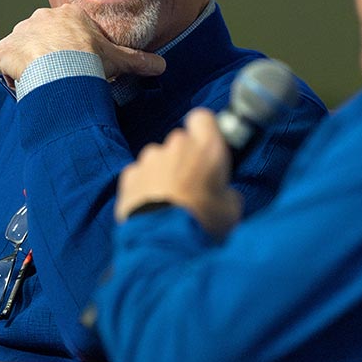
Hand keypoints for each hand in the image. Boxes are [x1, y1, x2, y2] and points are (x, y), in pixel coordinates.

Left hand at [0, 3, 164, 81]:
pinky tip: (28, 83)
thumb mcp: (119, 59)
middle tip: (60, 75)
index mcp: (69, 16)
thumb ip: (139, 61)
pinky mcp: (6, 47)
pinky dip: (14, 72)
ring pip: (25, 48)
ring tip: (46, 81)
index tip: (76, 64)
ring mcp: (22, 31)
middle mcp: (42, 17)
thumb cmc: (91, 60)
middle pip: (44, 37)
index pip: (66, 31)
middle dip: (50, 54)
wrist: (61, 68)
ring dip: (31, 64)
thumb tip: (162, 66)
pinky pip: (7, 59)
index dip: (71, 49)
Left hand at [116, 108, 242, 236]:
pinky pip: (140, 174)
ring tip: (168, 202)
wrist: (164, 243)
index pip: (203, 118)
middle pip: (180, 142)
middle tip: (190, 186)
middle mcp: (177, 145)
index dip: (204, 131)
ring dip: (163, 173)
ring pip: (159, 159)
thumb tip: (222, 192)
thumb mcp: (231, 209)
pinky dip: (143, 186)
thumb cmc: (203, 224)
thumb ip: (226, 190)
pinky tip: (150, 207)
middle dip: (184, 159)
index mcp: (207, 148)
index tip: (206, 148)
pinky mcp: (129, 174)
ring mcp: (150, 158)